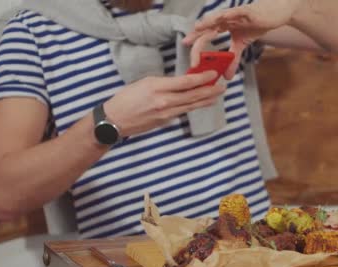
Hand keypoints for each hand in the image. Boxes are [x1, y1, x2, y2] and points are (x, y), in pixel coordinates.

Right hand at [104, 71, 224, 136]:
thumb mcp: (145, 83)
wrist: (115, 120)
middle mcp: (165, 102)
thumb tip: (182, 83)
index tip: (213, 74)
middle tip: (222, 87)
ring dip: (206, 100)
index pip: (186, 83)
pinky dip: (193, 106)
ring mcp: (166, 114)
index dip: (202, 78)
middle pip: (193, 96)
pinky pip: (182, 112)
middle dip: (210, 91)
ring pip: (191, 106)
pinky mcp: (166, 121)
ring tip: (216, 96)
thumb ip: (165, 83)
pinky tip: (200, 103)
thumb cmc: (126, 98)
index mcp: (158, 87)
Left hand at [182, 0, 301, 78]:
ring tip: (197, 28)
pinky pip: (234, 13)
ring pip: (218, 17)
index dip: (196, 38)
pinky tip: (220, 20)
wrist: (275, 14)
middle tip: (188, 45)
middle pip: (208, 27)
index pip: (206, 32)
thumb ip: (233, 59)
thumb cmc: (257, 24)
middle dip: (198, 36)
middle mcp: (225, 18)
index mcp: (223, 25)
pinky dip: (226, 16)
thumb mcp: (242, 45)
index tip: (186, 45)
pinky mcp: (245, 11)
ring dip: (207, 23)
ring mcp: (234, 13)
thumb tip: (227, 76)